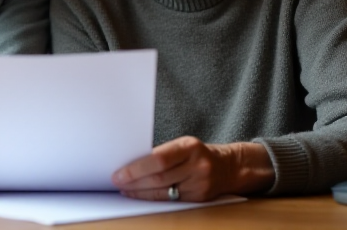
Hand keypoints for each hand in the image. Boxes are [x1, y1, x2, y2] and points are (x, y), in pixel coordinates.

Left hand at [111, 137, 274, 201]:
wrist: (229, 167)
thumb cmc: (198, 153)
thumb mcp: (183, 145)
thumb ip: (162, 153)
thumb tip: (131, 164)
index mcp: (190, 147)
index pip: (159, 159)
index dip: (137, 168)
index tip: (119, 173)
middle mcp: (197, 165)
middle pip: (159, 177)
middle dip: (134, 181)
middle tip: (117, 182)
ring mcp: (200, 184)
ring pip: (163, 192)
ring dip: (140, 192)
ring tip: (125, 189)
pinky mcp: (200, 198)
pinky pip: (171, 200)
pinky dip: (152, 198)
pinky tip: (141, 195)